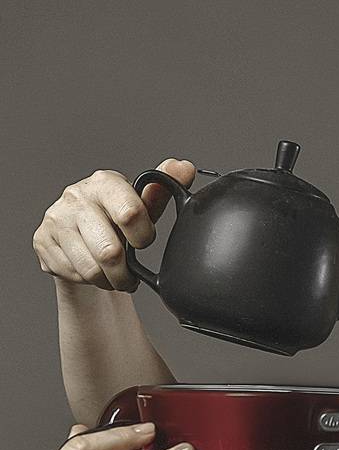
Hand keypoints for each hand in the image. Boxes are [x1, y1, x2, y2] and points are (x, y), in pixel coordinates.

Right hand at [32, 158, 196, 294]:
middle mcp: (76, 196)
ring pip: (91, 269)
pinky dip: (88, 281)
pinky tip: (92, 270)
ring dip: (108, 281)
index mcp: (104, 183)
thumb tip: (184, 168)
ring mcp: (56, 218)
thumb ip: (162, 189)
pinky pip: (73, 274)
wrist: (80, 236)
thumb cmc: (115, 219)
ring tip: (113, 275)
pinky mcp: (42, 240)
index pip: (130, 213)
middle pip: (110, 252)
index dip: (143, 236)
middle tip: (129, 273)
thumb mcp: (141, 206)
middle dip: (125, 272)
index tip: (143, 241)